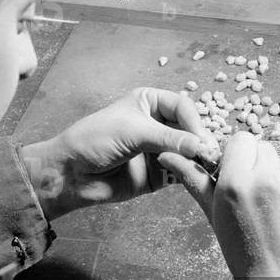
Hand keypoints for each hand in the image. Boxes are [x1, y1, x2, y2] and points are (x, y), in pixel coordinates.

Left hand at [20, 87, 204, 219]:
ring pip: (188, 152)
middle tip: (210, 154)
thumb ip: (168, 138)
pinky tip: (194, 177)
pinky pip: (180, 172)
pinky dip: (189, 174)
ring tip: (206, 167)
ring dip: (198, 159)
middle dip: (200, 141)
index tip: (201, 138)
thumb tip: (201, 145)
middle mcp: (158, 124)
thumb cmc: (94, 140)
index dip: (194, 121)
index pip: (183, 106)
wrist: (70, 174)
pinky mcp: (158, 174)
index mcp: (150, 102)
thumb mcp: (133, 132)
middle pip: (190, 129)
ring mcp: (159, 149)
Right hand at [162, 132, 279, 279]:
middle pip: (264, 149)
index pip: (241, 139)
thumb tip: (167, 155)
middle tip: (256, 198)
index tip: (239, 176)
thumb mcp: (214, 214)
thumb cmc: (243, 252)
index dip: (239, 157)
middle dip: (258, 167)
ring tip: (274, 212)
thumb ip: (193, 178)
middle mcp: (268, 178)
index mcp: (237, 182)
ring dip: (279, 180)